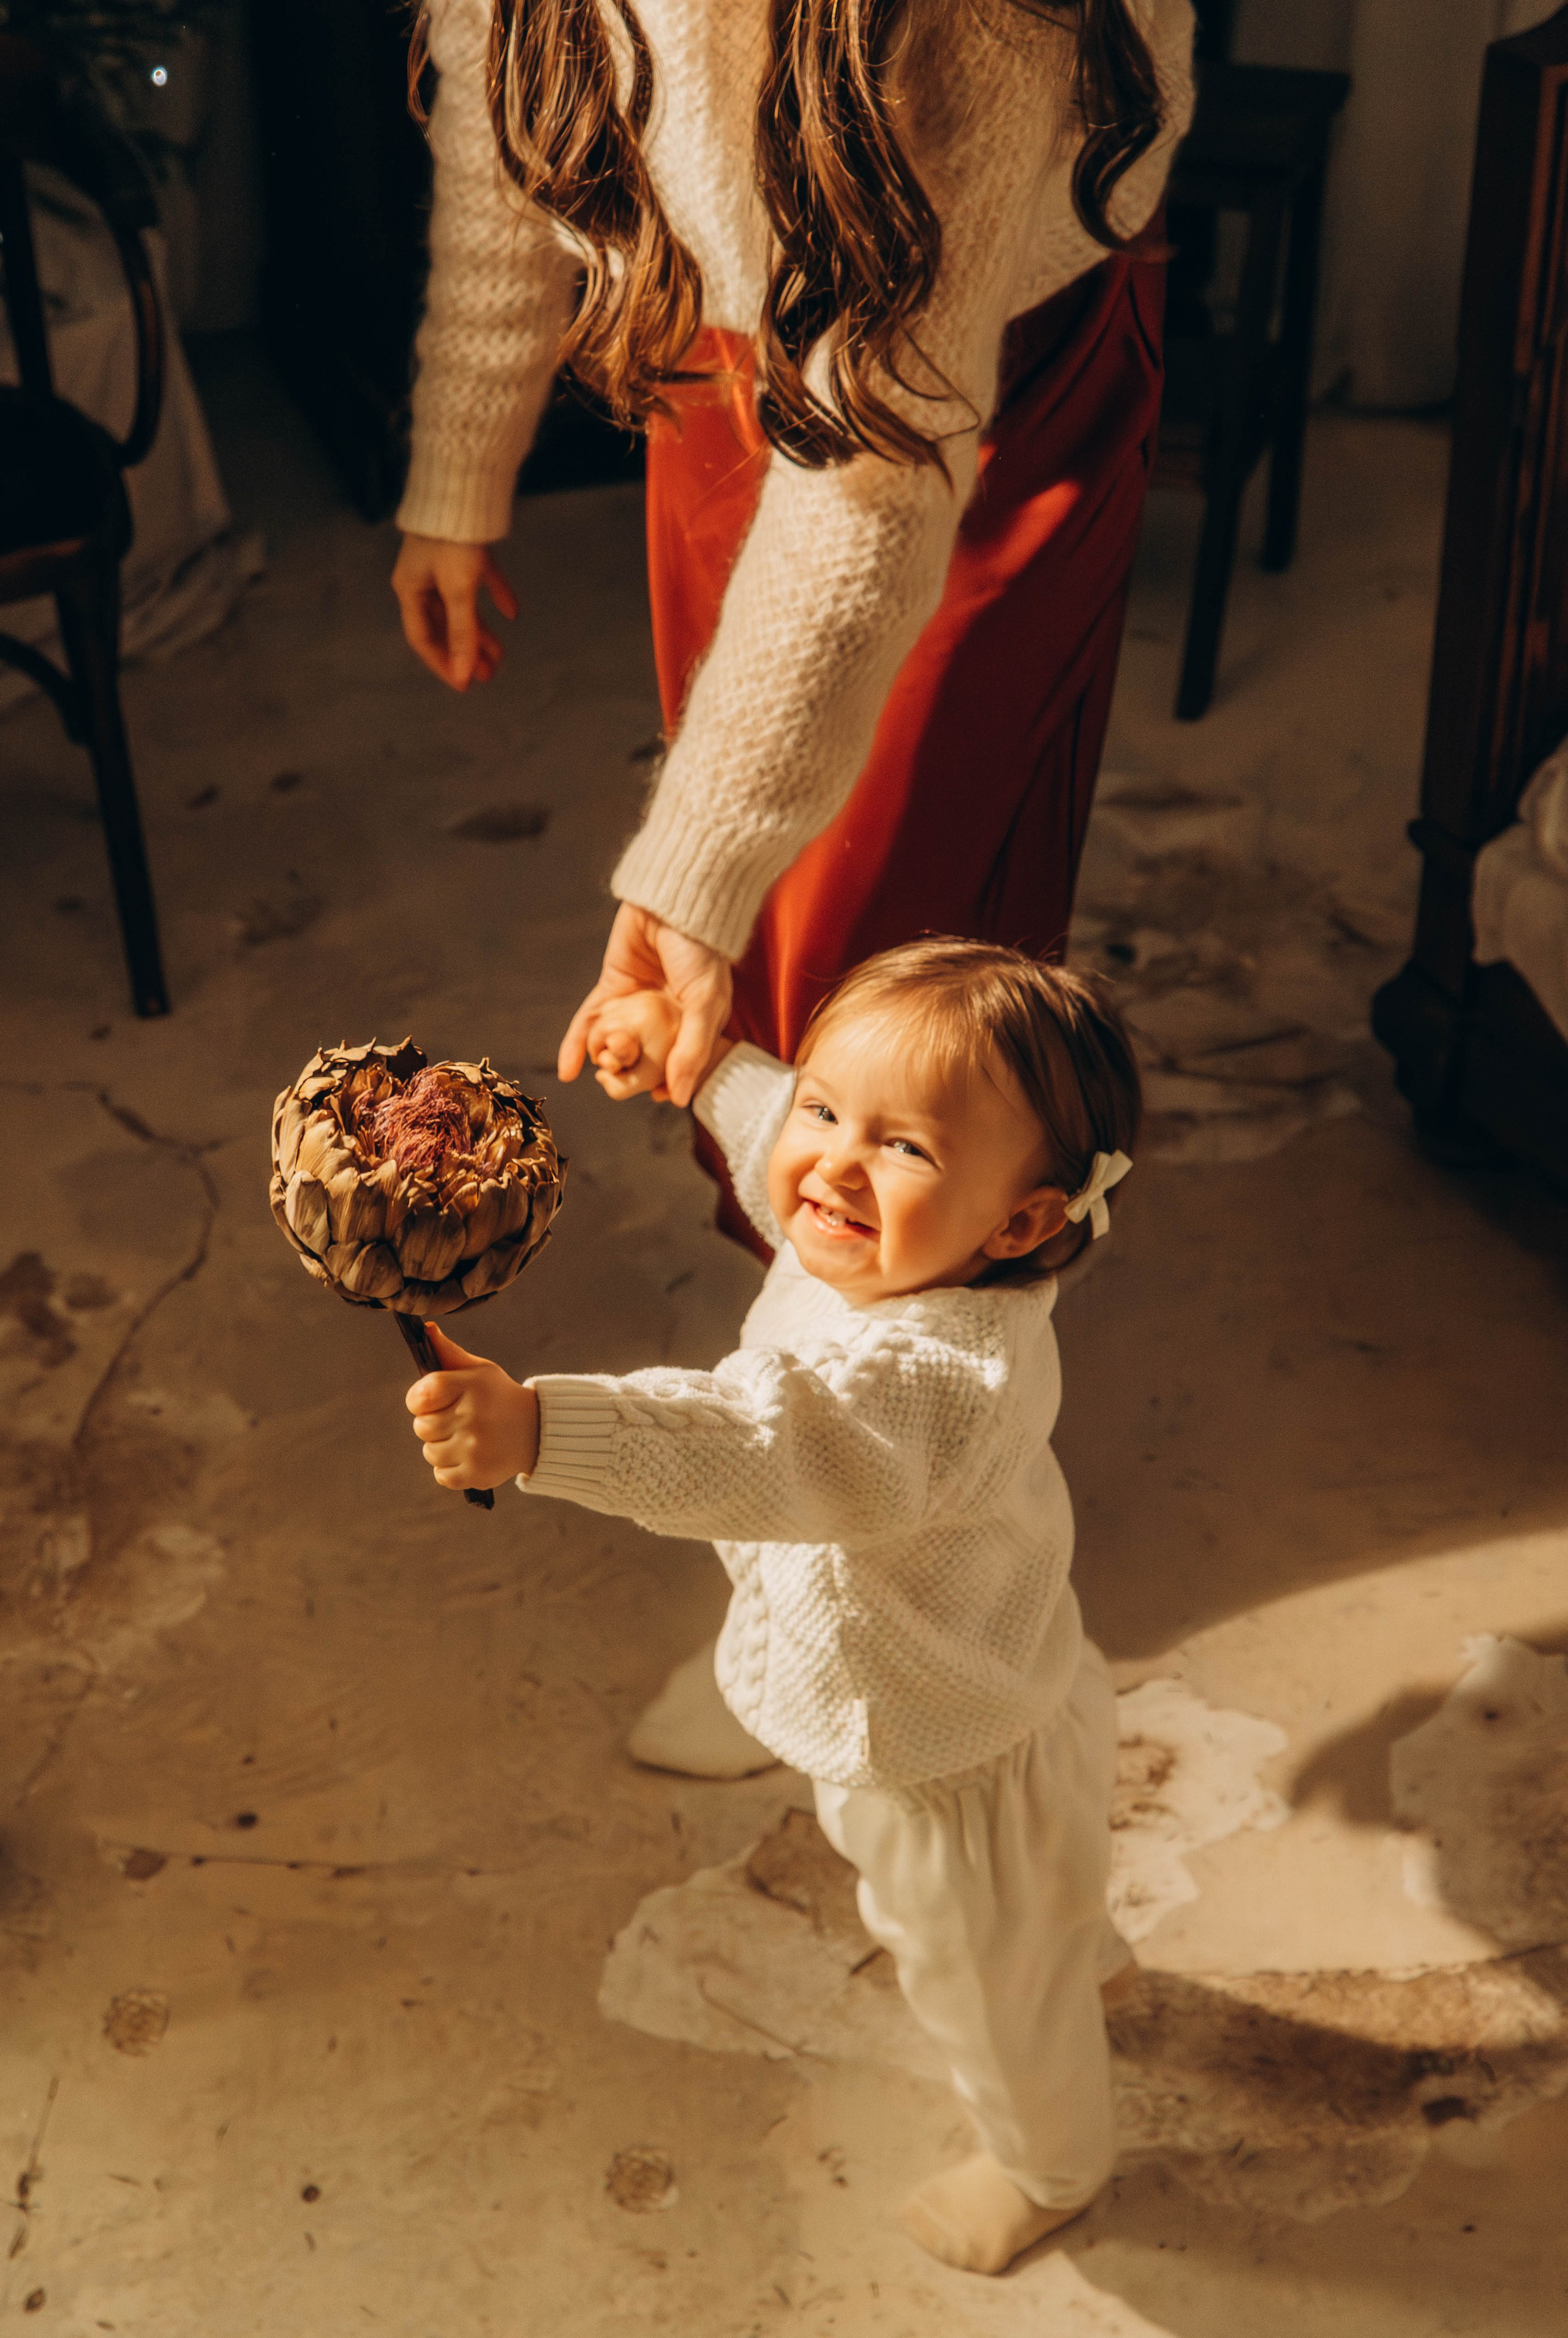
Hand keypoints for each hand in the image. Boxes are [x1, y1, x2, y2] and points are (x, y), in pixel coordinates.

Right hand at [391, 534, 518, 690]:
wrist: (463, 486)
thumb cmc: (452, 538)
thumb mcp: (458, 590)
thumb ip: (462, 633)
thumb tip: (465, 674)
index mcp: (410, 589)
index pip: (423, 639)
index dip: (443, 664)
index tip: (465, 685)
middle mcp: (423, 579)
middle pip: (444, 625)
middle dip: (466, 652)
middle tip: (488, 676)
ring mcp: (444, 565)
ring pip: (462, 607)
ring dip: (481, 632)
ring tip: (501, 655)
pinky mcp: (466, 550)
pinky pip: (480, 581)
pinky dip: (495, 595)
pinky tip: (512, 611)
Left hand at [405, 1322, 539, 1489]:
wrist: (537, 1430)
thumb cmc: (498, 1395)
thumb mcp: (479, 1370)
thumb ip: (448, 1353)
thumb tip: (425, 1328)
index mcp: (469, 1386)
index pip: (420, 1397)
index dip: (418, 1401)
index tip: (430, 1402)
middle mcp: (472, 1417)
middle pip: (422, 1428)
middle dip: (433, 1425)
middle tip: (455, 1420)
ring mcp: (475, 1447)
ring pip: (430, 1453)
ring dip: (442, 1447)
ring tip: (465, 1438)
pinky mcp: (478, 1473)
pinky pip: (442, 1475)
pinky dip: (450, 1469)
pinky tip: (468, 1456)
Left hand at [559, 903, 733, 1108]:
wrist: (673, 900)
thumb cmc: (701, 951)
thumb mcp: (705, 1003)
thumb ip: (692, 1052)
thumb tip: (678, 1098)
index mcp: (698, 1024)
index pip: (681, 1064)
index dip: (669, 1083)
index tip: (657, 1096)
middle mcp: (667, 1018)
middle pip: (644, 1057)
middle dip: (630, 1075)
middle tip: (619, 1085)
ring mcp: (637, 1004)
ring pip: (615, 1041)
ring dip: (603, 1062)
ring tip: (596, 1078)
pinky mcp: (611, 988)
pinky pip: (590, 1021)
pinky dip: (577, 1044)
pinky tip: (567, 1068)